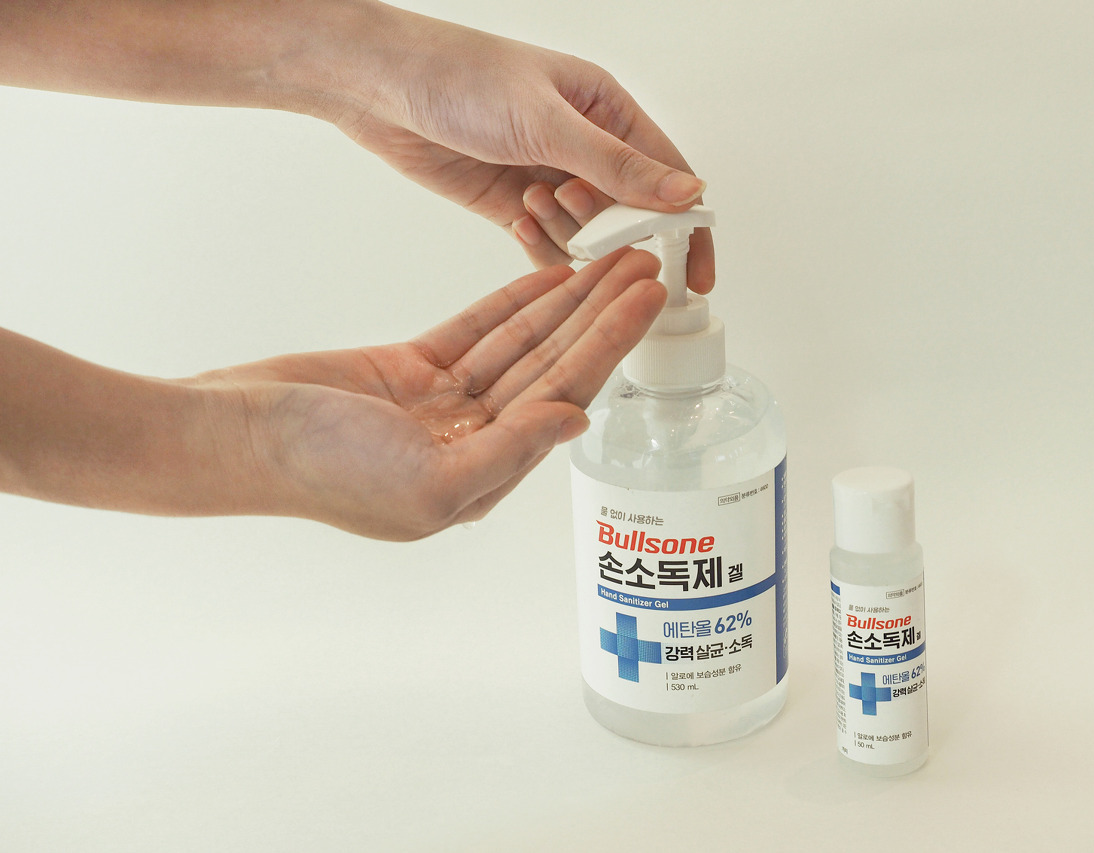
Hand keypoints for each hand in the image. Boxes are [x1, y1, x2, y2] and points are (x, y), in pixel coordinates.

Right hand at [200, 249, 663, 539]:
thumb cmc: (323, 474)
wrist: (238, 436)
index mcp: (485, 476)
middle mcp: (474, 442)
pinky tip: (553, 277)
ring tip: (613, 260)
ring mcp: (444, 406)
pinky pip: (478, 332)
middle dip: (601, 317)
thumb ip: (509, 454)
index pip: (563, 399)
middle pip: (552, 366)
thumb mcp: (428, 484)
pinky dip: (513, 304)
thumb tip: (576, 420)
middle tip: (647, 266)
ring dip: (567, 303)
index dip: (609, 347)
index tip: (646, 302)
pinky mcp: (413, 371)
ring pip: (522, 345)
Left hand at [328, 10, 714, 291]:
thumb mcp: (548, 122)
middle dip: (611, 230)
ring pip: (589, 236)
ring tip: (530, 198)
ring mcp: (551, 179)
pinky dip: (539, 247)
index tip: (695, 276)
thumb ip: (619, 166)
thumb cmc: (461, 77)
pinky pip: (549, 247)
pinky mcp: (515, 206)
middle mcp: (585, 146)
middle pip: (631, 215)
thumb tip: (689, 193)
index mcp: (607, 111)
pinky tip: (518, 222)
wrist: (381, 88)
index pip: (670, 177)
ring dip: (566, 232)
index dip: (688, 228)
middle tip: (576, 215)